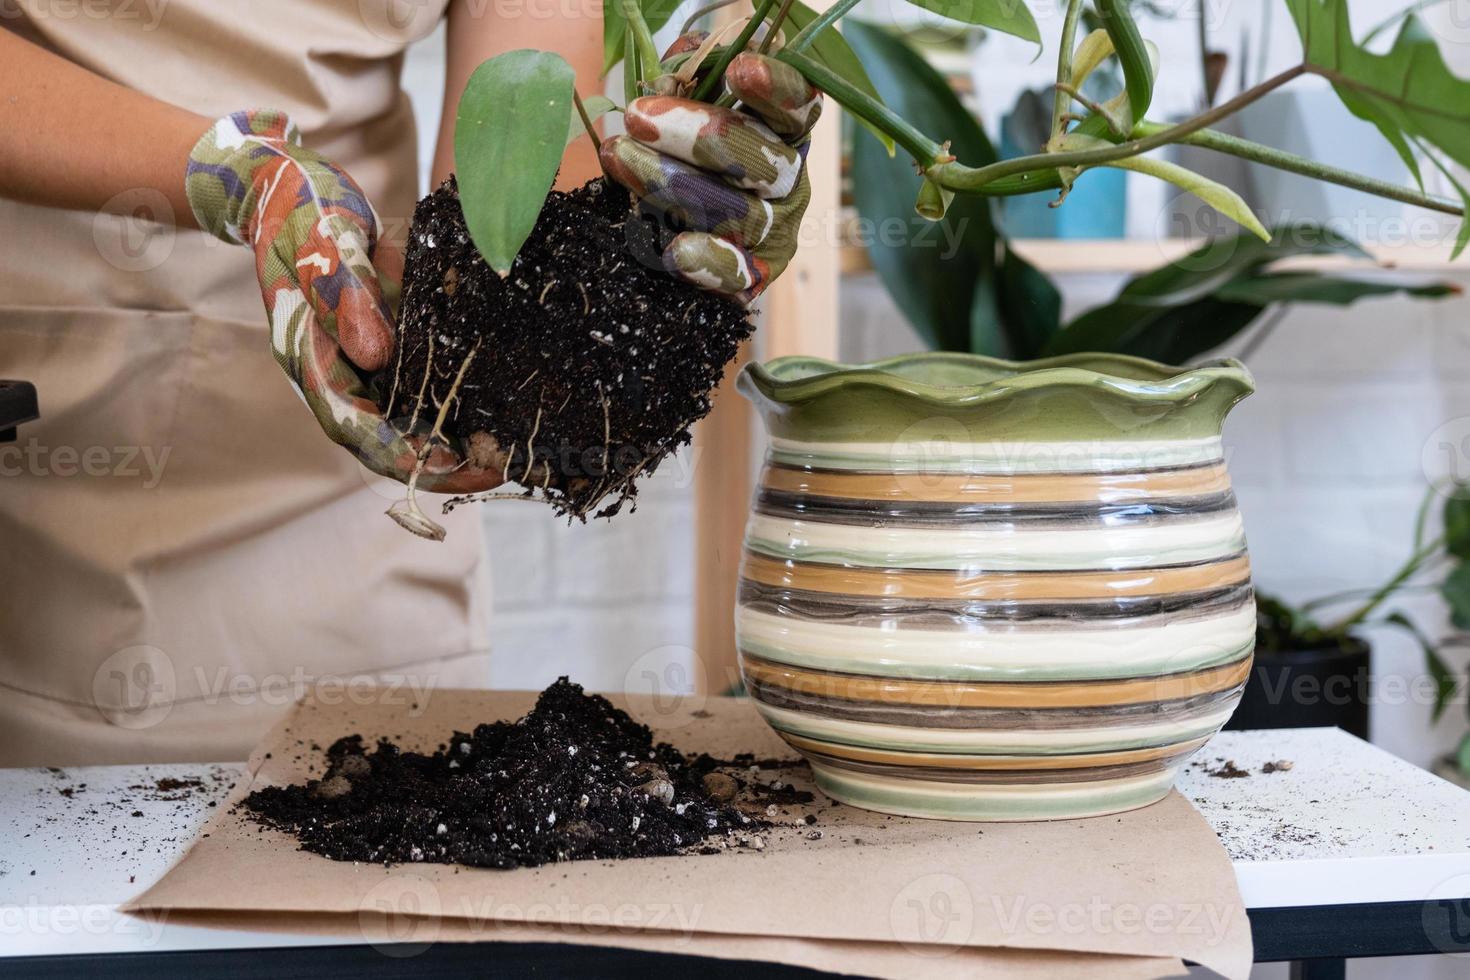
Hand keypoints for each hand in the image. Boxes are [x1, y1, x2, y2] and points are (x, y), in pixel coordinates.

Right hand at [184, 110, 501, 493]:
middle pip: (386, 441)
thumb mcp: (323, 241)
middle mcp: (337, 373)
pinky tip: (494, 409)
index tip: (460, 465)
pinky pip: (417, 389)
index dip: (410, 457)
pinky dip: (452, 405)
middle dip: (440, 464)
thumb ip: (344, 294)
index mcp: (312, 359)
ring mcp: (359, 363)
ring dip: (451, 443)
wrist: (289, 191)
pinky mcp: (384, 346)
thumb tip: (376, 354)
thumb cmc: (303, 212)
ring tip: (505, 453)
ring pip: (404, 422)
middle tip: (498, 471)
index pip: (360, 430)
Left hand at [598, 49, 821, 304]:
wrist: (668, 228)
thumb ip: (686, 75)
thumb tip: (673, 68)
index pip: (798, 105)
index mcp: (784, 130)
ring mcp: (776, 231)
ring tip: (619, 158)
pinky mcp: (754, 275)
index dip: (777, 88)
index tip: (739, 70)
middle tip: (638, 118)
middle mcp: (790, 181)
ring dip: (675, 185)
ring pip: (740, 212)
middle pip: (764, 160)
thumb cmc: (677, 146)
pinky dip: (707, 263)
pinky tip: (674, 252)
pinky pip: (737, 273)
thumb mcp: (684, 100)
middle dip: (699, 135)